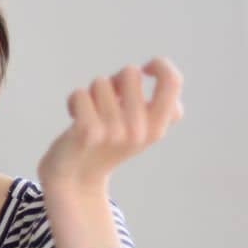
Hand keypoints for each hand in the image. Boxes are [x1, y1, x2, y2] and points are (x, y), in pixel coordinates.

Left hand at [36, 58, 183, 196]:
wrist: (74, 181)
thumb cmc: (106, 146)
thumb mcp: (139, 129)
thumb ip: (150, 103)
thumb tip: (149, 72)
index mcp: (157, 127)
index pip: (172, 82)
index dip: (161, 65)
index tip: (147, 69)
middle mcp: (139, 130)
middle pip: (130, 73)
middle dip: (115, 81)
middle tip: (107, 101)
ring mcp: (114, 132)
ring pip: (101, 82)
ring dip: (92, 94)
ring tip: (91, 115)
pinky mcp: (88, 132)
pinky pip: (80, 94)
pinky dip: (74, 102)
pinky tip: (75, 118)